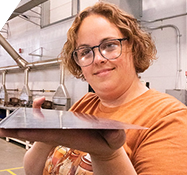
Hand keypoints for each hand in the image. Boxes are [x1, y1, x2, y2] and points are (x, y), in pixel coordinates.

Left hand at [0, 97, 125, 158]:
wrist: (105, 144)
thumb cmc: (109, 141)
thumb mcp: (115, 139)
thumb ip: (116, 136)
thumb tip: (115, 131)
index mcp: (72, 136)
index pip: (50, 134)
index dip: (34, 131)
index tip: (17, 129)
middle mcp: (63, 134)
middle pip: (39, 131)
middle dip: (20, 130)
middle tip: (0, 128)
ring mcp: (62, 130)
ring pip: (39, 128)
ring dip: (23, 125)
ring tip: (5, 124)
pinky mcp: (63, 126)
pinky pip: (44, 124)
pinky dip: (33, 121)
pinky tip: (25, 118)